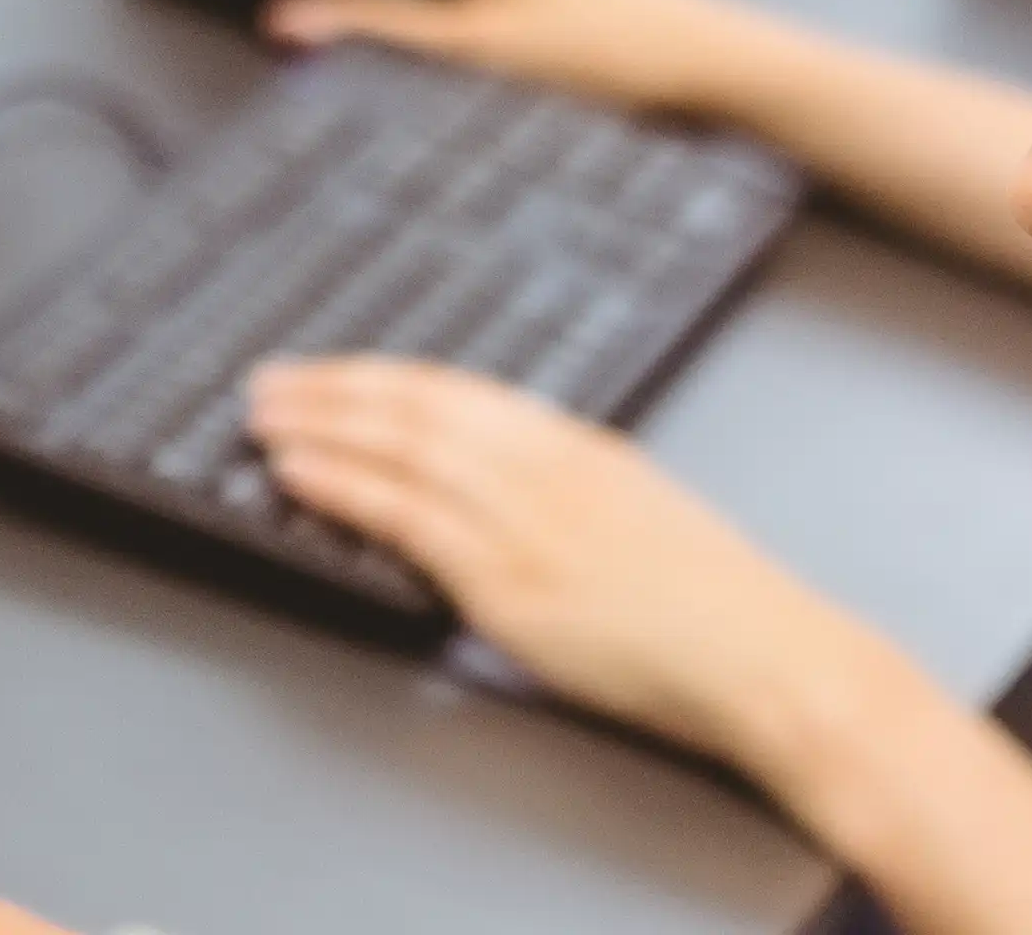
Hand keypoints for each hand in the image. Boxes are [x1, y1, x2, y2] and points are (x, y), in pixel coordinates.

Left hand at [246, 357, 892, 767]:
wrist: (767, 660)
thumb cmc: (723, 615)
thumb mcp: (646, 528)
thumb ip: (579, 508)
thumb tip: (518, 510)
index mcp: (583, 451)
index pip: (465, 394)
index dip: (390, 379)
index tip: (339, 372)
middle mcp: (548, 470)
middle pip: (419, 407)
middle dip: (336, 388)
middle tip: (271, 380)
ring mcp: (527, 521)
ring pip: (399, 449)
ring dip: (320, 427)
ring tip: (264, 418)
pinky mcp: (509, 579)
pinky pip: (405, 517)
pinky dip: (342, 487)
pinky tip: (297, 475)